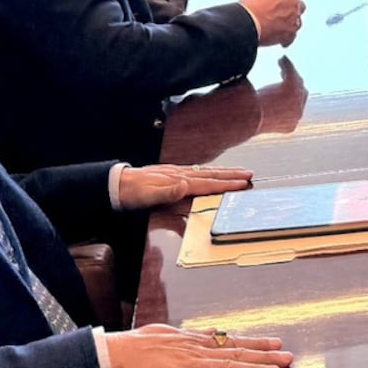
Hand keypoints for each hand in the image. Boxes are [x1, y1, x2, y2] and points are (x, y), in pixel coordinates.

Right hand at [106, 322, 291, 367]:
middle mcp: (193, 348)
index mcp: (190, 340)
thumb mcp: (162, 336)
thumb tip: (208, 333)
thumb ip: (187, 337)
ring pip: (226, 366)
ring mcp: (185, 362)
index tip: (276, 343)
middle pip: (235, 352)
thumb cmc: (128, 350)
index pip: (229, 341)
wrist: (105, 357)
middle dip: (264, 355)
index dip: (255, 343)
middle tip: (289, 357)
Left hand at [116, 165, 254, 210]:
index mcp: (178, 182)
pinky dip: (209, 171)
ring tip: (238, 171)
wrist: (118, 184)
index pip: (207, 183)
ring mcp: (176, 173)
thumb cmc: (132, 193)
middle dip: (231, 175)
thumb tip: (185, 185)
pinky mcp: (171, 174)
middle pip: (210, 175)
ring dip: (223, 172)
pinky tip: (211, 172)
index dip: (226, 184)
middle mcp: (180, 175)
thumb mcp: (147, 196)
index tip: (243, 183)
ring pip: (205, 171)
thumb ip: (167, 191)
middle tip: (249, 174)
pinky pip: (196, 171)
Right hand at [241, 0, 304, 46]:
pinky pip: (292, 37)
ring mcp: (294, 19)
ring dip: (290, 24)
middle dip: (291, 11)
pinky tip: (281, 39)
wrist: (248, 23)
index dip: (286, 0)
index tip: (282, 4)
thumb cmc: (249, 9)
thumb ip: (272, 0)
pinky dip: (287, 38)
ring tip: (278, 28)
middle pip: (299, 7)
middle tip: (280, 15)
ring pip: (297, 22)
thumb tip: (271, 7)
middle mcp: (294, 3)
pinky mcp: (291, 33)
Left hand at [254, 57, 308, 135]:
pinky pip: (292, 74)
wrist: (249, 120)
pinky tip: (281, 59)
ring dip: (290, 72)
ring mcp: (297, 101)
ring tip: (281, 63)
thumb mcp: (257, 119)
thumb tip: (251, 108)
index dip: (290, 96)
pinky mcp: (292, 89)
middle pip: (302, 93)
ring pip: (298, 82)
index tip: (280, 88)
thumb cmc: (247, 121)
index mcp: (290, 125)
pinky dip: (287, 65)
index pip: (296, 108)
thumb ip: (260, 114)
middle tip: (283, 74)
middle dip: (294, 83)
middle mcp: (298, 114)